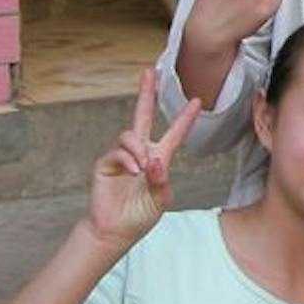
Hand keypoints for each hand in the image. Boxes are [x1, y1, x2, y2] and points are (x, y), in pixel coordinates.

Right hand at [86, 68, 203, 249]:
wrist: (115, 232)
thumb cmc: (139, 216)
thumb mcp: (160, 200)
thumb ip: (161, 182)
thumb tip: (154, 161)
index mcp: (159, 159)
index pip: (174, 134)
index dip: (184, 118)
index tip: (197, 101)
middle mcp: (140, 152)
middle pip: (142, 115)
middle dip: (146, 93)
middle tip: (149, 72)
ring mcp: (122, 156)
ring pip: (130, 135)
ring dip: (138, 148)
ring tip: (142, 167)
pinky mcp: (106, 164)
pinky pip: (118, 152)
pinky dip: (128, 160)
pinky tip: (134, 172)